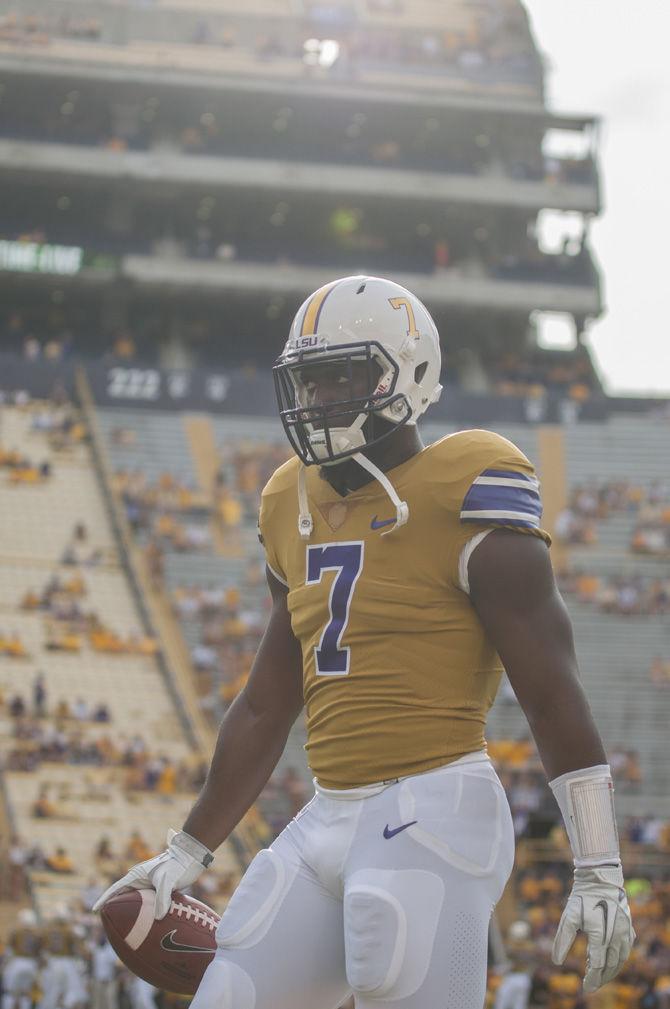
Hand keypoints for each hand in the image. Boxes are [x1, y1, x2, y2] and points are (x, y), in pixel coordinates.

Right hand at [92, 829, 212, 919]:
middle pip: (125, 896)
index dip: (105, 899)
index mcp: (138, 874)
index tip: (95, 910)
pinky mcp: (161, 890)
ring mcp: (151, 885)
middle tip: (109, 924)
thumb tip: (159, 918)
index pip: (117, 888)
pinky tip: (149, 926)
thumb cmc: (178, 864)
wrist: (192, 856)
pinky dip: (148, 914)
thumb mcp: (168, 880)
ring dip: (133, 913)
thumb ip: (162, 898)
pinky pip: (151, 904)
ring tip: (126, 929)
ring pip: (138, 902)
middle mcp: (142, 880)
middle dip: (117, 908)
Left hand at [552, 863, 634, 992]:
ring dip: (611, 970)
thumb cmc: (582, 897)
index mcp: (600, 935)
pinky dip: (619, 958)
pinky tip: (610, 959)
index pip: (597, 965)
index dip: (591, 979)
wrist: (600, 877)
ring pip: (621, 959)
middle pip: (610, 966)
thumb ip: (562, 939)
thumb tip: (556, 961)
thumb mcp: (569, 916)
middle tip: (592, 985)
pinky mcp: (628, 927)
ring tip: (600, 975)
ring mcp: (625, 932)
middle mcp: (616, 936)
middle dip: (601, 978)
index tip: (585, 988)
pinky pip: (626, 949)